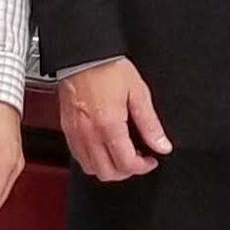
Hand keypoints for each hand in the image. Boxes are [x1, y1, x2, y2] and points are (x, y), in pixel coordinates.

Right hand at [58, 59, 171, 182]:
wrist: (83, 56)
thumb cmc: (108, 69)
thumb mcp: (138, 93)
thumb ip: (150, 124)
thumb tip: (162, 145)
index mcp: (109, 126)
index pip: (126, 164)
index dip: (143, 167)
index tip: (150, 160)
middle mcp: (89, 134)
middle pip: (107, 173)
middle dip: (126, 171)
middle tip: (138, 158)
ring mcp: (75, 134)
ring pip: (91, 169)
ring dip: (108, 168)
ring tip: (121, 153)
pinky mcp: (67, 130)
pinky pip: (78, 157)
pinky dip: (93, 160)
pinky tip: (104, 147)